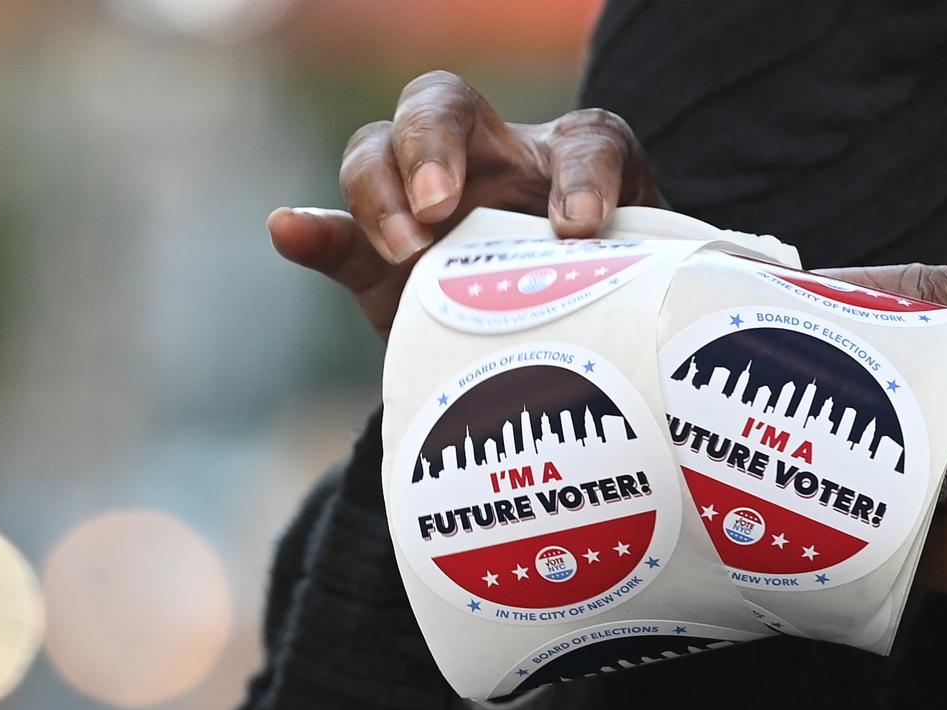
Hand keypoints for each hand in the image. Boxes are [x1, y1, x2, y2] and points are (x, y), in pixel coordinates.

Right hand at [266, 70, 665, 337]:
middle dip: (433, 143)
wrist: (559, 365)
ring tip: (405, 247)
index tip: (580, 232)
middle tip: (441, 205)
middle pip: (444, 106)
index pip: (587, 141)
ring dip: (378, 191)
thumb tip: (657, 318)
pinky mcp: (380, 262)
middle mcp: (494, 167)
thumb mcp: (641, 302)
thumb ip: (649, 296)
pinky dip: (311, 231)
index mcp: (574, 167)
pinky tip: (290, 229)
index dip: (582, 175)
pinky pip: (335, 234)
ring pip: (377, 153)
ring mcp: (427, 209)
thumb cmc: (613, 317)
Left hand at [823, 265, 946, 687]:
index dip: (855, 310)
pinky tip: (870, 519)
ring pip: (897, 475)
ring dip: (856, 468)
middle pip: (909, 392)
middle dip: (842, 392)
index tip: (793, 308)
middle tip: (781, 388)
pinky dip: (879, 531)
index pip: (938, 306)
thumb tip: (822, 289)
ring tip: (824, 453)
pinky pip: (903, 547)